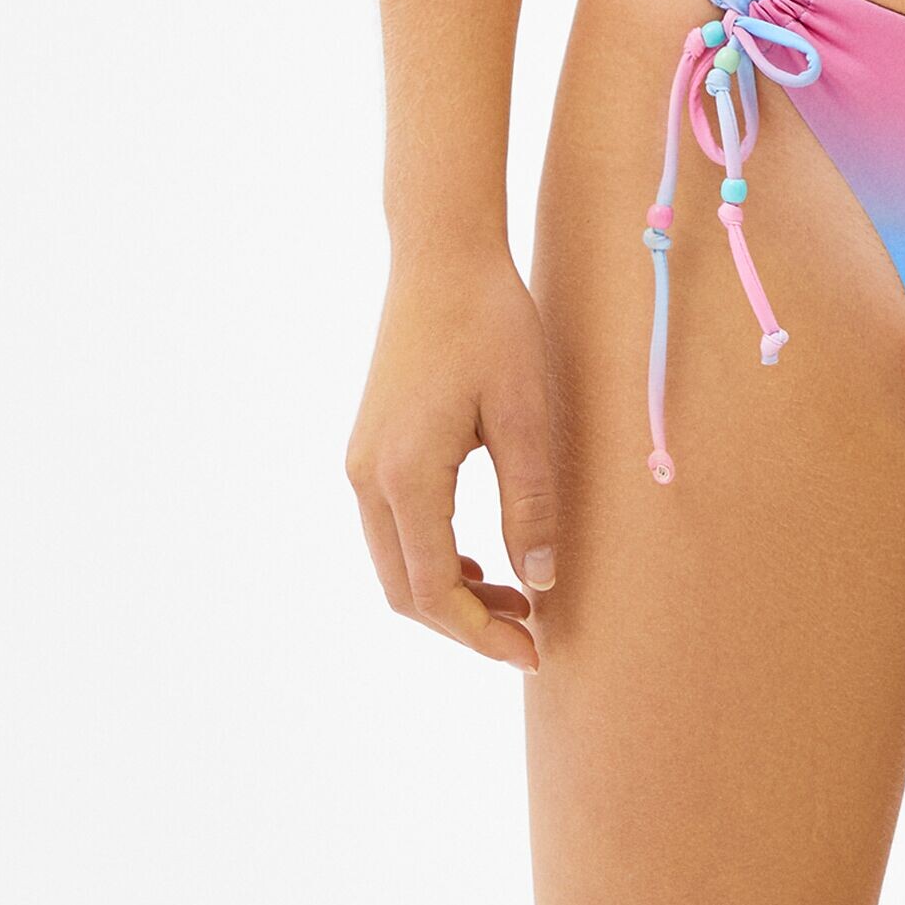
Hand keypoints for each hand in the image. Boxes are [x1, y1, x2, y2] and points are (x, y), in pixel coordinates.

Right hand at [346, 243, 559, 670]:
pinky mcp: (370, 445)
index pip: (435, 592)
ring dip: (451, 592)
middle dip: (466, 624)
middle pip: (407, 591)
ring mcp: (362, 461)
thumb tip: (542, 580)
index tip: (536, 651)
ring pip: (396, 564)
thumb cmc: (490, 322)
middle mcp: (369, 478)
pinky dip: (434, 557)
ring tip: (518, 598)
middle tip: (533, 632)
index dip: (483, 634)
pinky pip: (393, 528)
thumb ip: (531, 500)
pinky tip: (483, 556)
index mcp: (405, 476)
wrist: (441, 253)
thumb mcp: (524, 412)